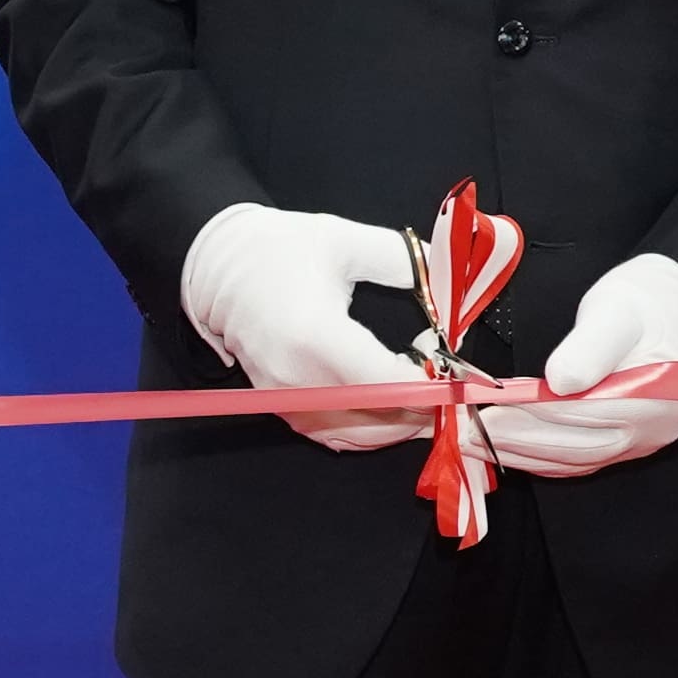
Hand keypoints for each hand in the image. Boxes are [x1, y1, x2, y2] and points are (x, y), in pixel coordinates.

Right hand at [178, 204, 432, 453]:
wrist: (216, 266)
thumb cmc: (277, 248)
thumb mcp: (345, 240)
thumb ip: (405, 261)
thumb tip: (451, 281)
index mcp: (316, 334)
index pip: (389, 384)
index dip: (434, 389)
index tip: (461, 375)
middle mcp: (299, 378)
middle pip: (382, 420)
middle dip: (426, 408)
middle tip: (451, 383)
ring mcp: (286, 399)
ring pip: (363, 437)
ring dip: (403, 424)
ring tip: (426, 394)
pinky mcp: (281, 408)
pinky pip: (337, 438)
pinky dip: (372, 431)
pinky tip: (393, 409)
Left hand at [482, 253, 677, 478]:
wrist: (669, 313)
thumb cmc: (641, 305)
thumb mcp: (615, 311)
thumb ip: (591, 346)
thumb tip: (560, 381)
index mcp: (654, 397)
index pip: (584, 414)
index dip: (532, 415)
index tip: (490, 410)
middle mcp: (650, 431)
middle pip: (576, 446)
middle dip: (515, 441)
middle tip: (466, 433)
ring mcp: (637, 443)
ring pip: (571, 460)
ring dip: (519, 454)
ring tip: (472, 442)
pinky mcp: (621, 445)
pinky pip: (575, 460)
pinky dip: (537, 457)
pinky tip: (504, 448)